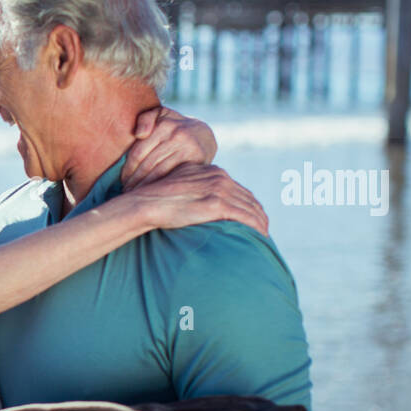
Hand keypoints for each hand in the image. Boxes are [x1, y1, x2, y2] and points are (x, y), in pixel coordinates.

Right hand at [119, 162, 268, 236]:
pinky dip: (256, 227)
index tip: (254, 219)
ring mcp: (219, 189)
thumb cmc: (157, 201)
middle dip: (258, 216)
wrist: (146, 204)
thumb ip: (197, 190)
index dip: (250, 206)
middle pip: (249, 198)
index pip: (240, 190)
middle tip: (263, 231)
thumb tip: (203, 204)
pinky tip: (260, 236)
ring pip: (251, 208)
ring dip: (260, 224)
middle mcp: (220, 177)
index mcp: (213, 172)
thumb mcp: (181, 187)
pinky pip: (245, 217)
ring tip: (264, 238)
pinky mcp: (217, 204)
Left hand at [122, 107, 216, 190]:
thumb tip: (139, 134)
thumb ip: (145, 119)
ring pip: (159, 173)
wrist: (203, 136)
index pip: (138, 153)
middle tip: (126, 192)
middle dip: (134, 181)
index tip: (122, 181)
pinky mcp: (197, 160)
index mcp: (163, 125)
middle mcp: (176, 135)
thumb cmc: (173, 127)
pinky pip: (174, 177)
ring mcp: (188, 148)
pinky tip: (152, 193)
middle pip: (147, 164)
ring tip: (135, 195)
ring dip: (145, 187)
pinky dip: (161, 186)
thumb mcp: (160, 115)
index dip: (127, 170)